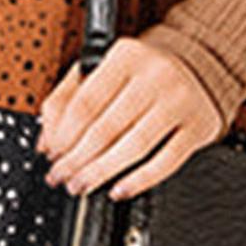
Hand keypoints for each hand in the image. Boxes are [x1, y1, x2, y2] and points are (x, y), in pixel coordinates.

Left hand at [36, 28, 225, 201]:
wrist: (199, 62)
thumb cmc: (142, 70)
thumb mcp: (102, 68)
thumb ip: (67, 98)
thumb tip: (47, 140)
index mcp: (126, 55)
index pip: (85, 102)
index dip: (63, 135)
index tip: (51, 155)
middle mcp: (155, 74)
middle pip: (107, 128)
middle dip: (77, 159)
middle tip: (61, 177)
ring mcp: (179, 101)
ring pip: (134, 147)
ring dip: (101, 172)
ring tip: (82, 185)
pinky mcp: (198, 127)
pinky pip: (166, 162)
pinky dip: (139, 181)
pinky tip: (118, 189)